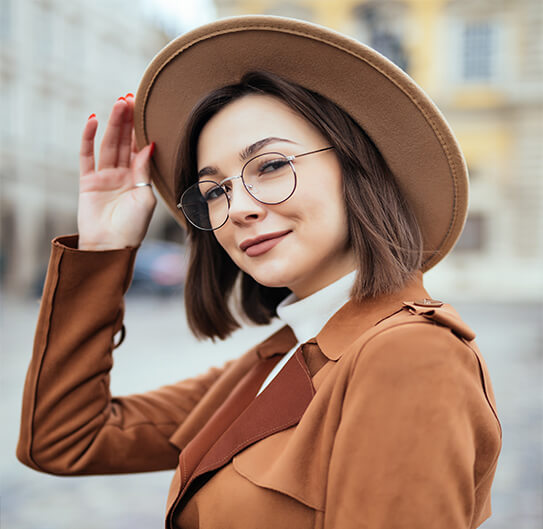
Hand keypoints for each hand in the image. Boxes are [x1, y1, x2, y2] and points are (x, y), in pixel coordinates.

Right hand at [78, 94, 156, 249]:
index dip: (141, 130)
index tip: (144, 109)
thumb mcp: (145, 196)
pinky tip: (93, 121)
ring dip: (112, 124)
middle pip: (124, 142)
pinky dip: (88, 138)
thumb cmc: (133, 226)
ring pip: (108, 145)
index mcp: (138, 179)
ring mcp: (104, 177)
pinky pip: (87, 156)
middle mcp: (122, 175)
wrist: (111, 246)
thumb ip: (144, 170)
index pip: (139, 149)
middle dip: (127, 121)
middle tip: (129, 98)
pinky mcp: (88, 181)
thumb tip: (149, 145)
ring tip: (118, 103)